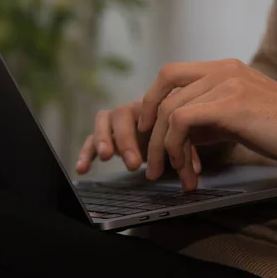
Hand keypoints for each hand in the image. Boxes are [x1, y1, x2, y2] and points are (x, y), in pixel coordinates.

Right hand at [76, 98, 202, 174]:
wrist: (166, 127)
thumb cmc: (177, 129)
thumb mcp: (185, 138)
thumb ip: (188, 151)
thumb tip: (194, 172)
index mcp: (152, 105)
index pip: (147, 108)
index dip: (150, 127)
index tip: (158, 145)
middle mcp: (131, 110)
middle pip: (122, 113)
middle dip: (126, 139)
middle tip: (134, 164)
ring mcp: (115, 121)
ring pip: (103, 120)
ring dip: (104, 138)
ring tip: (105, 156)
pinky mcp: (103, 136)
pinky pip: (90, 140)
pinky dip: (85, 153)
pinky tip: (82, 169)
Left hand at [138, 59, 276, 190]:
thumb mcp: (236, 116)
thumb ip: (207, 117)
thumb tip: (175, 134)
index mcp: (223, 68)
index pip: (171, 73)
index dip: (152, 99)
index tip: (147, 129)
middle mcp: (222, 70)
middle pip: (165, 91)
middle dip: (150, 129)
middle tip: (150, 161)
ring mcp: (226, 83)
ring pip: (170, 110)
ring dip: (163, 148)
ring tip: (171, 175)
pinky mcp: (229, 104)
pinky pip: (182, 121)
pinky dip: (176, 147)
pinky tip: (187, 169)